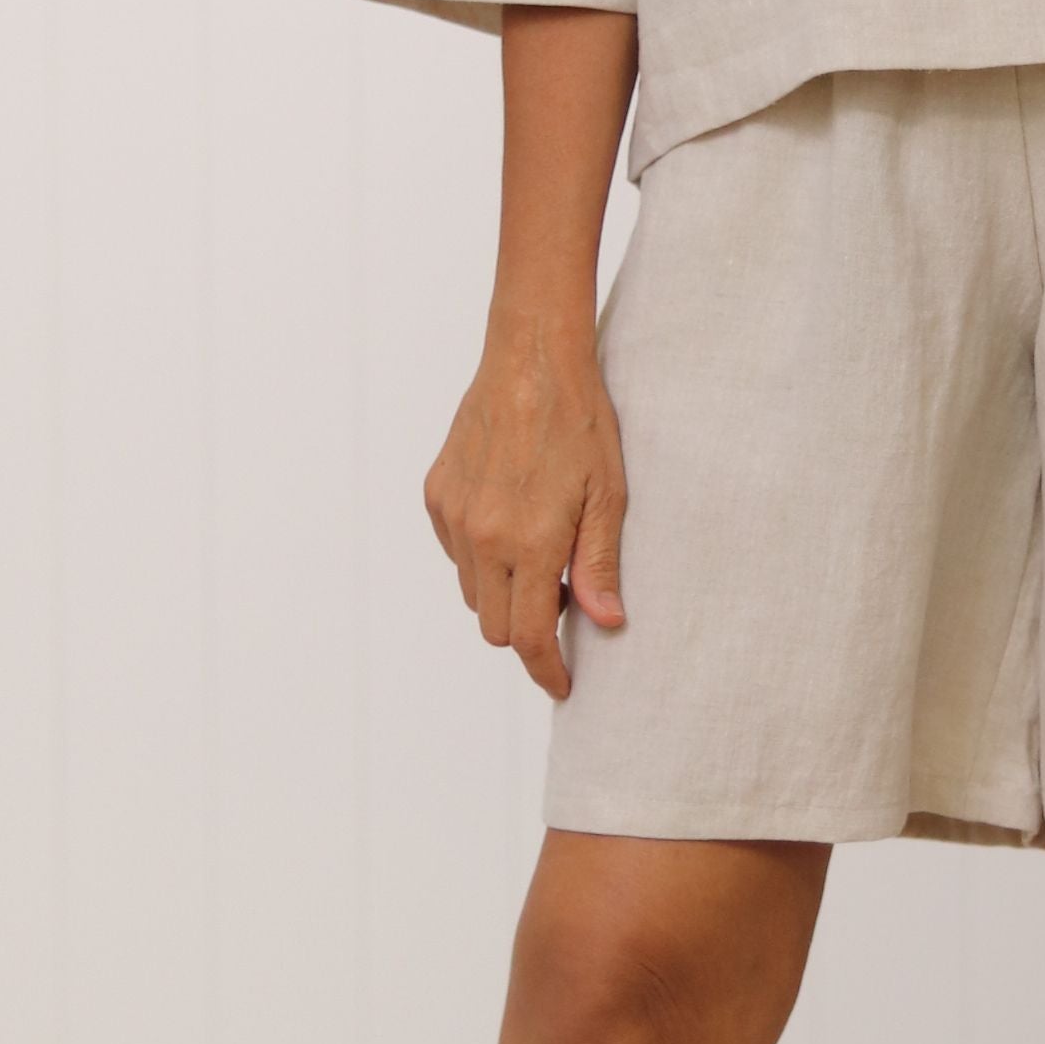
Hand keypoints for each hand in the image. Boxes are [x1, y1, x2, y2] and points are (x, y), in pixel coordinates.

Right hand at [423, 305, 627, 697]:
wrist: (532, 358)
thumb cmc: (580, 422)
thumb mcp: (608, 495)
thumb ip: (600, 564)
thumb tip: (605, 623)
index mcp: (528, 541)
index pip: (529, 636)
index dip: (546, 669)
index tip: (562, 684)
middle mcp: (481, 535)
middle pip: (495, 626)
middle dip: (527, 630)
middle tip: (566, 597)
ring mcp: (453, 515)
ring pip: (471, 592)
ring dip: (503, 592)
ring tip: (541, 554)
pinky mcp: (436, 494)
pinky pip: (455, 551)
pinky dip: (480, 556)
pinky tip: (511, 521)